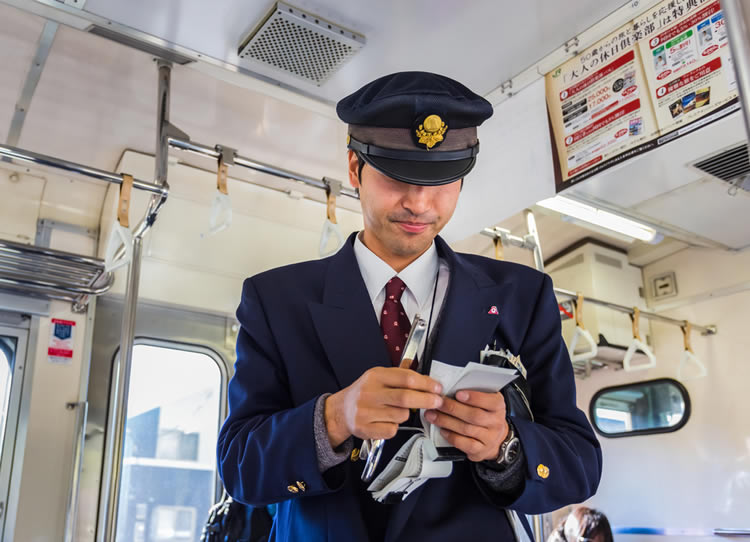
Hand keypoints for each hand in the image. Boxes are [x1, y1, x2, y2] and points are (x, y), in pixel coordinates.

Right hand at [325, 367, 442, 447]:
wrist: (341, 411)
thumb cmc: (365, 393)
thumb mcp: (378, 377)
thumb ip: (399, 375)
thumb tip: (424, 374)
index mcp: (375, 376)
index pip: (406, 378)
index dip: (426, 383)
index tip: (437, 387)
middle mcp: (369, 393)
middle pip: (406, 397)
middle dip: (427, 400)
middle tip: (438, 401)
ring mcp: (366, 412)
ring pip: (401, 415)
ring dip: (406, 414)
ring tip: (397, 410)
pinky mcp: (365, 428)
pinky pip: (392, 429)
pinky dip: (394, 426)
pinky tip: (386, 420)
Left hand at [424, 390, 507, 461]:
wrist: (496, 438)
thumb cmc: (486, 415)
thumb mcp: (486, 402)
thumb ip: (474, 394)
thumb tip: (451, 388)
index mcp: (498, 407)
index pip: (490, 401)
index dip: (474, 397)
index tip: (458, 394)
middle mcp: (496, 423)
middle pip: (474, 416)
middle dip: (453, 408)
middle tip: (438, 403)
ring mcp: (489, 438)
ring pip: (466, 429)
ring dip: (446, 421)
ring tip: (433, 415)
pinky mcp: (480, 451)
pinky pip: (464, 444)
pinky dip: (451, 436)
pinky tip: (442, 430)